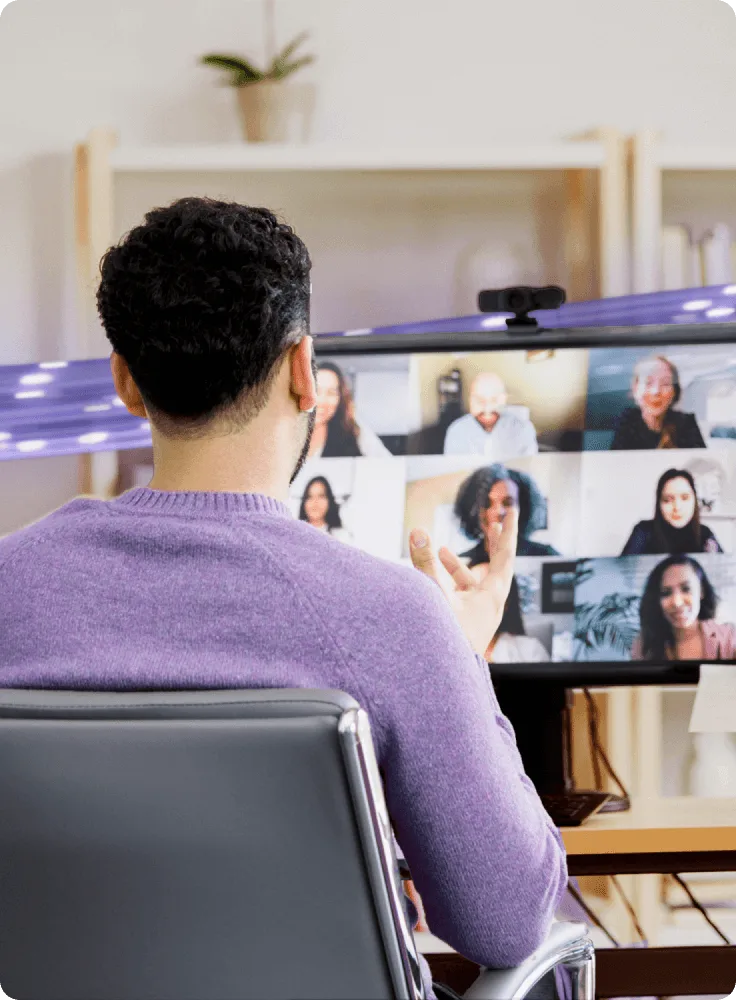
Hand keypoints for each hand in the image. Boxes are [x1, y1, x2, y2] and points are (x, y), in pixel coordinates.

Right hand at [408, 509, 517, 656]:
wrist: (443, 682)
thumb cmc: (444, 641)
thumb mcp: (434, 596)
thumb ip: (424, 563)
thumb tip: (418, 531)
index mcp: (491, 598)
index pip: (505, 557)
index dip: (508, 532)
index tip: (512, 512)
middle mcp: (488, 606)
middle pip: (496, 567)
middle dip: (493, 544)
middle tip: (494, 523)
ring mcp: (476, 617)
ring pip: (471, 583)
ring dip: (457, 565)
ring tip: (440, 550)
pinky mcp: (462, 625)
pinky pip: (458, 597)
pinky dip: (447, 583)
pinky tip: (431, 579)